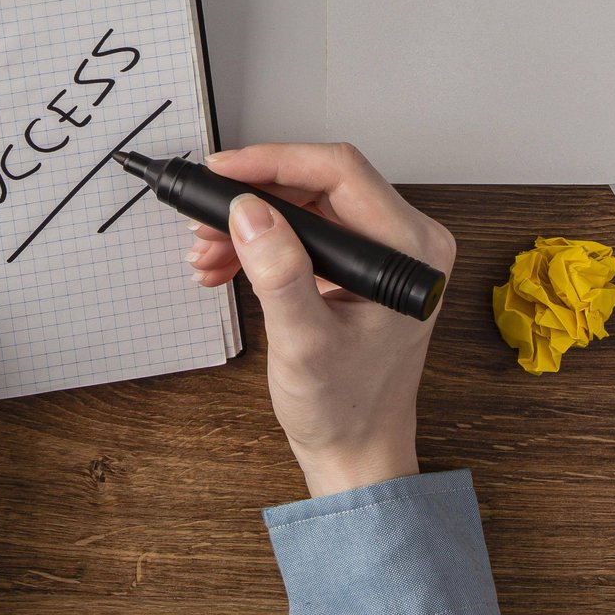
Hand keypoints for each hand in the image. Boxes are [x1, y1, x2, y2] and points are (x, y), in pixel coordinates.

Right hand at [187, 144, 454, 498]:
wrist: (355, 451)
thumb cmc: (345, 408)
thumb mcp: (305, 344)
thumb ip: (279, 275)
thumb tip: (249, 212)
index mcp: (410, 250)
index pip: (340, 172)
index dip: (274, 163)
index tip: (223, 172)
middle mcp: (404, 241)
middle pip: (318, 184)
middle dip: (253, 199)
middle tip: (203, 219)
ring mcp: (381, 252)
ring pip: (304, 206)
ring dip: (249, 223)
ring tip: (206, 253)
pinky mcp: (357, 265)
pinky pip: (303, 232)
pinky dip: (260, 243)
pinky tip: (223, 264)